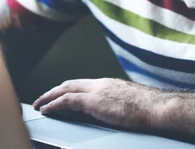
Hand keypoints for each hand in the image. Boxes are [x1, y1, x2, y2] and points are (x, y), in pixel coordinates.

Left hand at [32, 78, 166, 130]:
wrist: (155, 107)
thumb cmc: (148, 108)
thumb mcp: (128, 103)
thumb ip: (117, 104)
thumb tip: (114, 111)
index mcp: (108, 84)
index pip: (82, 84)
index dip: (68, 89)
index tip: (59, 94)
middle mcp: (100, 84)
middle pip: (70, 84)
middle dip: (54, 90)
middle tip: (43, 98)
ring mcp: (96, 91)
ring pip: (65, 90)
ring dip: (50, 96)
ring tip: (39, 104)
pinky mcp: (93, 102)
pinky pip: (67, 101)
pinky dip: (54, 104)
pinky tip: (47, 109)